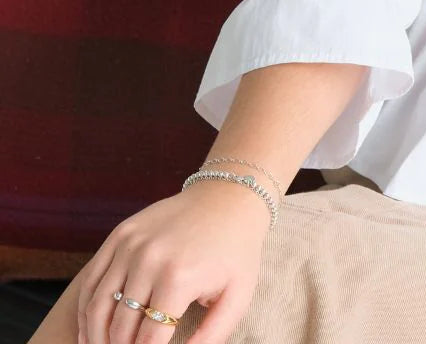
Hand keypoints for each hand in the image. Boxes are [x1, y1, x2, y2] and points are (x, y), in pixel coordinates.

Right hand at [76, 179, 271, 343]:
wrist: (228, 198)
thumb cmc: (236, 250)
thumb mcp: (238, 295)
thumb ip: (213, 334)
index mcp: (179, 277)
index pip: (149, 339)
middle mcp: (149, 259)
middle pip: (121, 327)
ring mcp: (131, 244)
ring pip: (97, 307)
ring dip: (97, 337)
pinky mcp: (120, 234)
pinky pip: (91, 280)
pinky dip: (85, 311)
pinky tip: (90, 331)